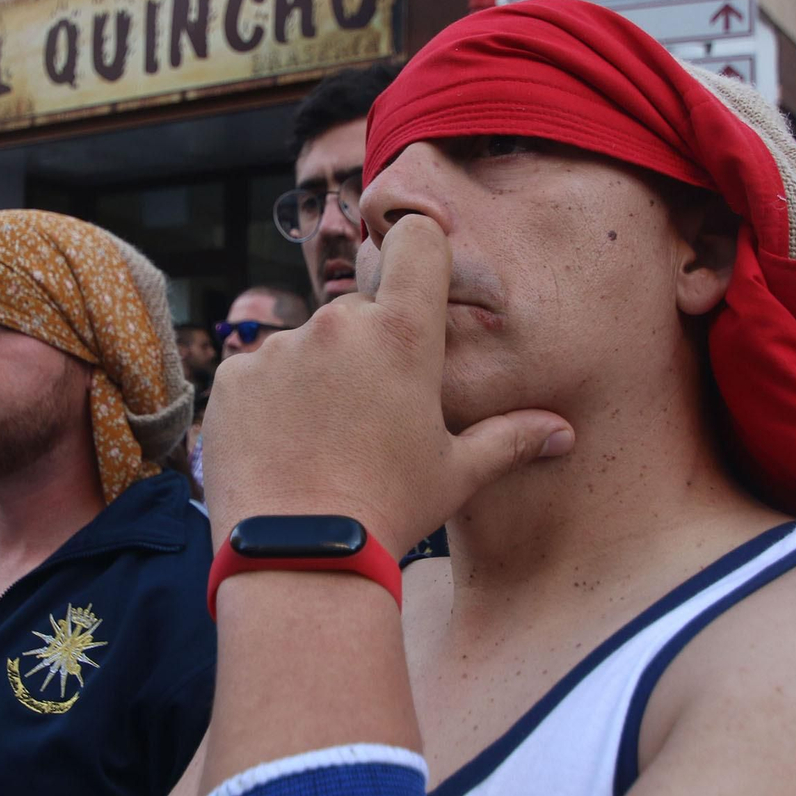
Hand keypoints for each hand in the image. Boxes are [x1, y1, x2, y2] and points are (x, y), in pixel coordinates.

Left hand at [201, 215, 573, 556]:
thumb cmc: (389, 512)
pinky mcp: (232, 377)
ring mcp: (279, 348)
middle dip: (367, 346)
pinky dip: (269, 401)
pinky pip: (257, 373)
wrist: (300, 557)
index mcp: (403, 334)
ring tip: (321, 443)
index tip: (420, 280)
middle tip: (370, 414)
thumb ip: (511, 439)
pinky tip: (282, 449)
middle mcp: (338, 324)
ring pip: (306, 344)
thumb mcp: (456, 475)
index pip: (417, 239)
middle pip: (359, 309)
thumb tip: (563, 433)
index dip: (420, 249)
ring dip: (315, 376)